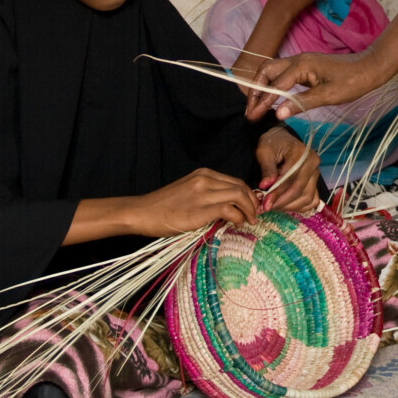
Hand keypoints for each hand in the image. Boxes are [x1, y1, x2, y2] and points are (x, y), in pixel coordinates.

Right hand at [130, 168, 259, 235]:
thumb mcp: (188, 193)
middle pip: (241, 186)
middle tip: (255, 215)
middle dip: (253, 202)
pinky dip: (238, 217)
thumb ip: (208, 195)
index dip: (248, 194)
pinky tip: (237, 224)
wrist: (142, 213)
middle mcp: (205, 179)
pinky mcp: (199, 209)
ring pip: (239, 195)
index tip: (252, 207)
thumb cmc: (163, 207)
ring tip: (250, 221)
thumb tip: (230, 209)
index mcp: (203, 174)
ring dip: (249, 210)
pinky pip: (229, 209)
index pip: (236, 181)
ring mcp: (203, 193)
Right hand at [244, 50, 387, 120]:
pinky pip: (283, 73)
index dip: (261, 102)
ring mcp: (300, 61)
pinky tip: (272, 98)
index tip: (252, 117)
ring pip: (273, 71)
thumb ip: (300, 104)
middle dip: (255, 90)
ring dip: (262, 87)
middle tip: (250, 111)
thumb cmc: (351, 82)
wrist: (369, 68)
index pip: (274, 86)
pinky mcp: (305, 67)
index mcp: (301, 65)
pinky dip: (273, 85)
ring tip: (256, 106)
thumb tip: (277, 114)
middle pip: (266, 71)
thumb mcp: (327, 96)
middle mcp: (297, 60)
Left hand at [256, 127, 320, 212]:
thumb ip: (267, 169)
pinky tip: (285, 204)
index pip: (290, 179)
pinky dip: (298, 206)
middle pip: (300, 190)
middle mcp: (313, 164)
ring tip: (273, 205)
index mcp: (302, 154)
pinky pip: (311, 201)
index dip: (277, 193)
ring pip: (306, 198)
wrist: (281, 140)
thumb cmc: (272, 144)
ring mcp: (316, 175)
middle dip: (282, 202)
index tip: (265, 203)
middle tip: (266, 207)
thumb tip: (265, 186)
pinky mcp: (315, 183)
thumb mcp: (265, 152)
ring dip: (289, 206)